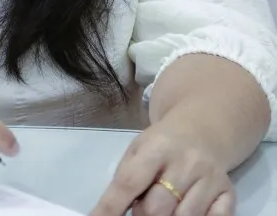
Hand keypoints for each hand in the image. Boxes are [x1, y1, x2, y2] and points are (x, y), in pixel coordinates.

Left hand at [90, 120, 234, 215]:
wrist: (202, 130)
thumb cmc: (162, 145)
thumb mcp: (139, 150)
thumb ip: (127, 179)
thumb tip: (109, 213)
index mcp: (157, 146)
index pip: (130, 181)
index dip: (111, 207)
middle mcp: (186, 161)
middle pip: (157, 208)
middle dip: (143, 215)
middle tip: (142, 208)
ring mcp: (210, 178)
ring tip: (163, 207)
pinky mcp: (228, 194)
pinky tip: (187, 209)